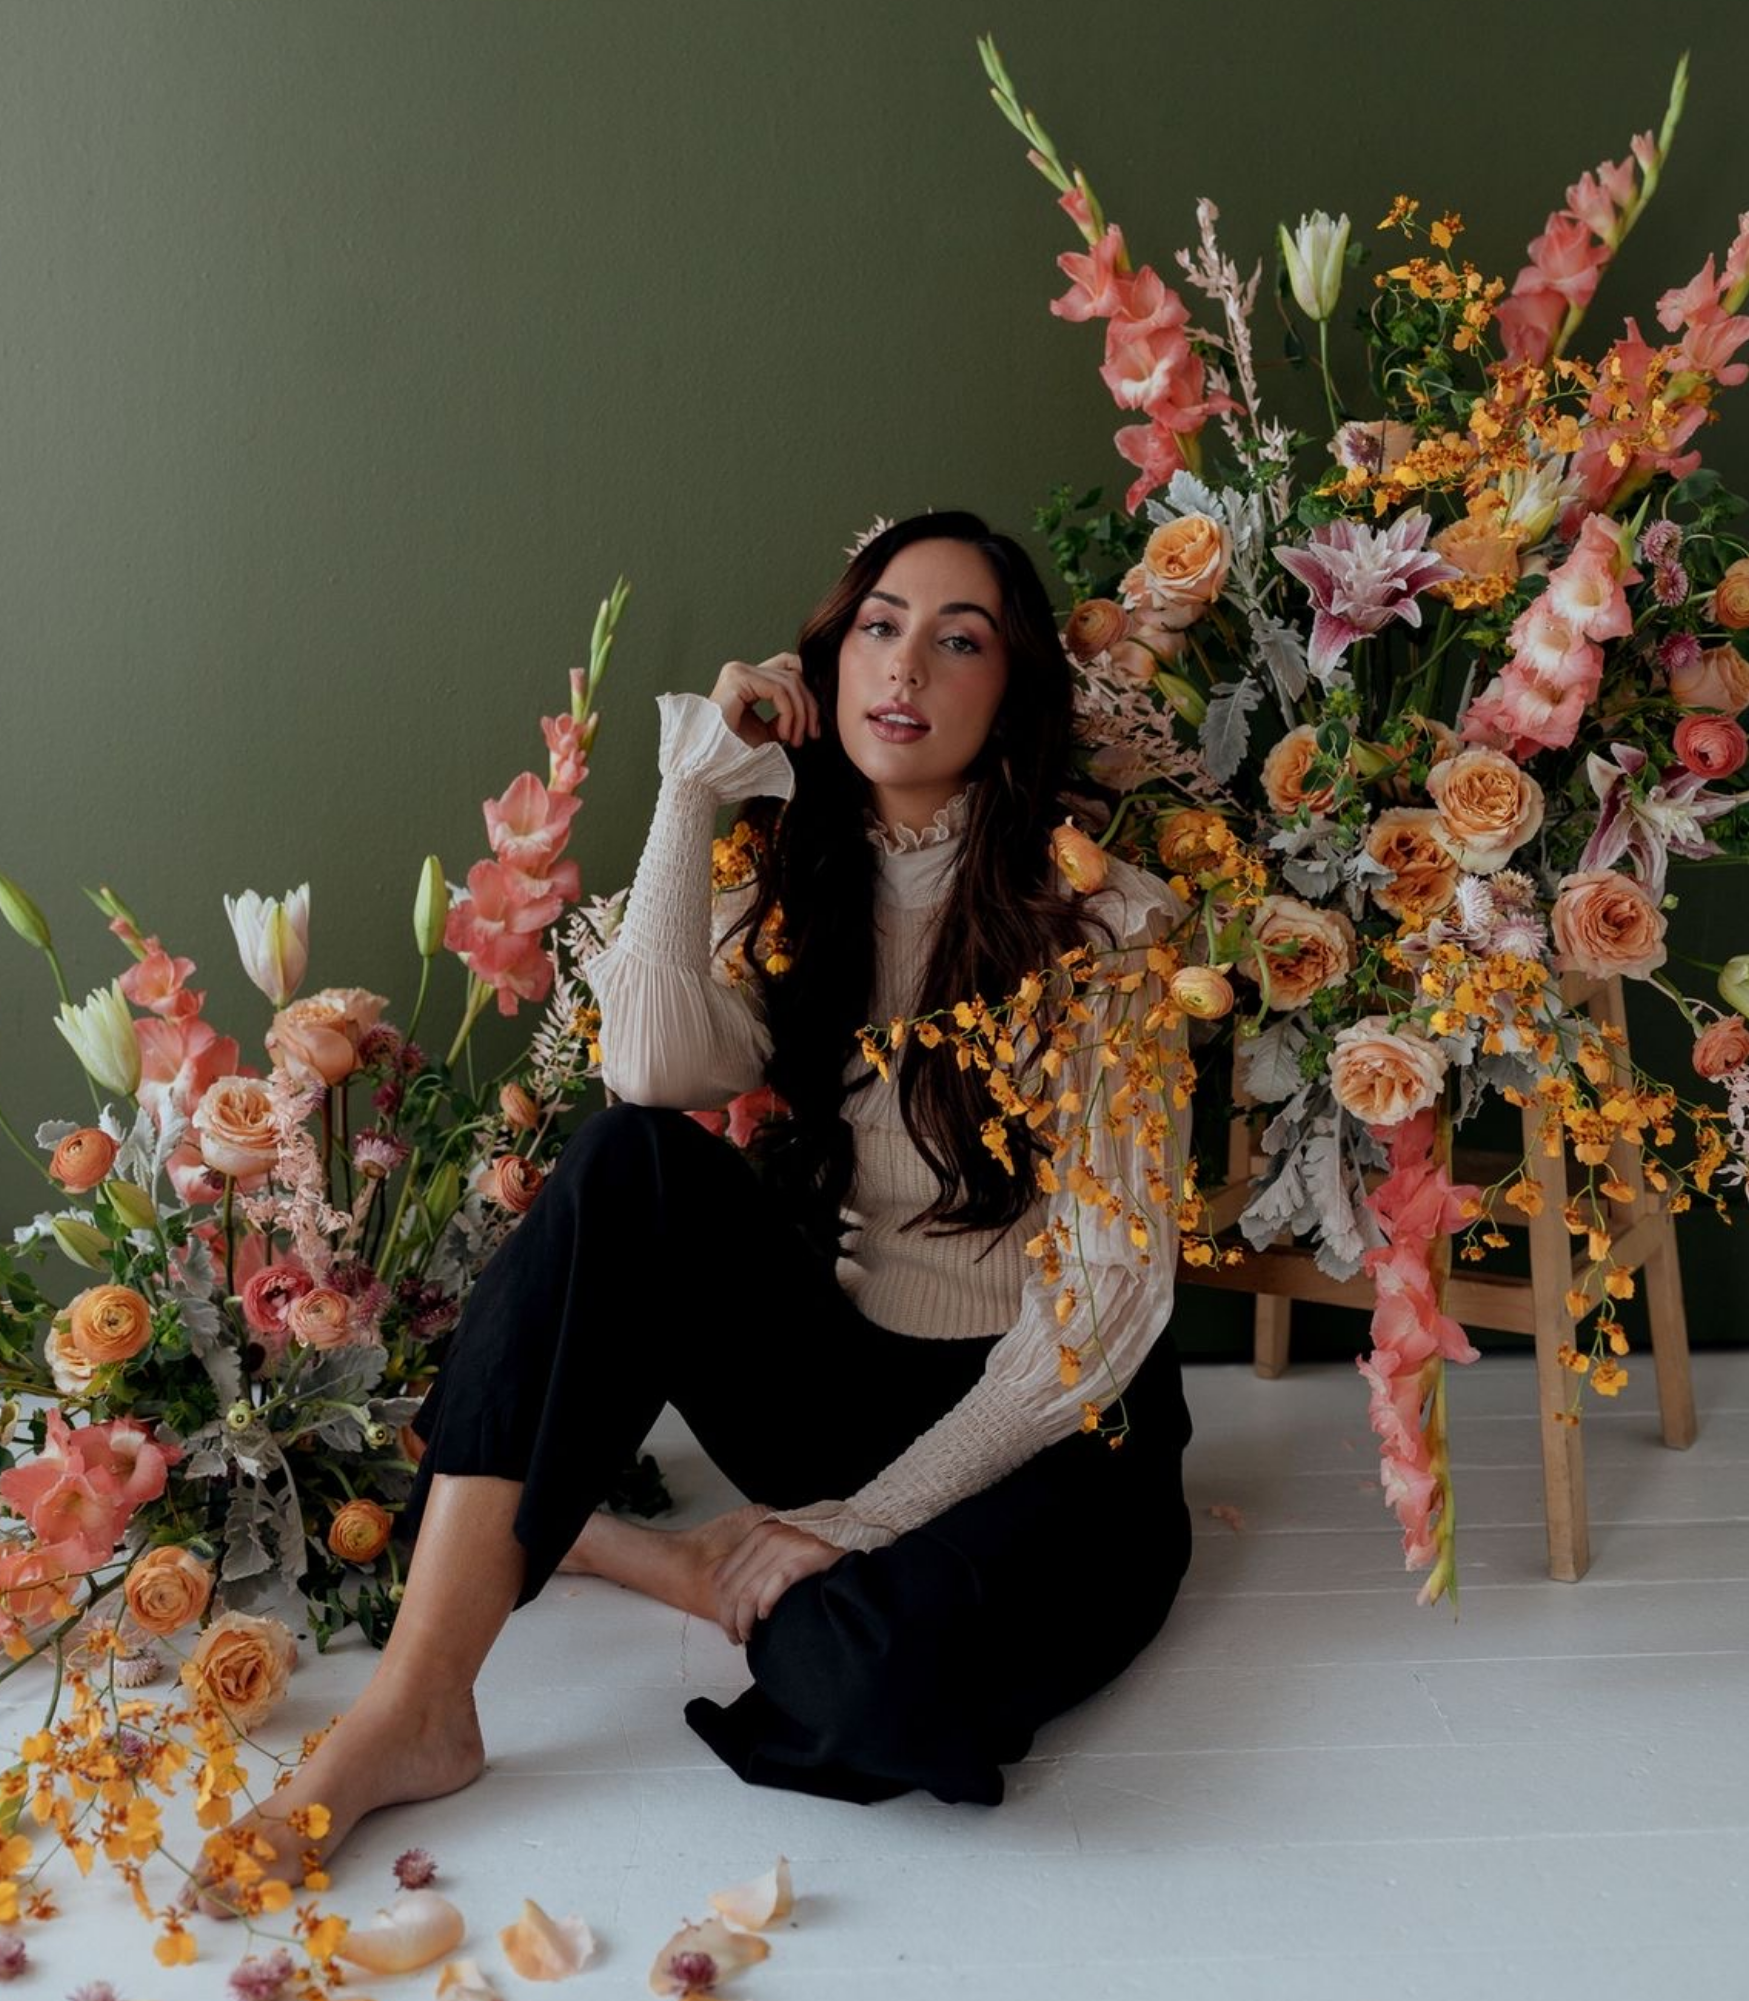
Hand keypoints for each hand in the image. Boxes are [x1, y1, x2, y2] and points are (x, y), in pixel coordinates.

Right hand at [708, 652, 819, 750]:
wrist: (709, 765)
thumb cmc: (734, 753)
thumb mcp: (768, 731)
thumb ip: (786, 715)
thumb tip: (813, 709)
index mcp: (748, 679)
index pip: (789, 669)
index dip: (808, 695)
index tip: (814, 729)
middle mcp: (741, 670)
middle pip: (793, 673)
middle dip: (809, 706)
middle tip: (812, 735)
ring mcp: (738, 671)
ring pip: (790, 681)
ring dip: (800, 714)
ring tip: (796, 740)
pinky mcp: (738, 679)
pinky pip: (778, 691)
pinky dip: (789, 714)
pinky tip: (784, 735)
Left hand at [708, 1518, 840, 1644]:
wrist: (848, 1564)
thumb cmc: (810, 1568)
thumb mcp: (777, 1560)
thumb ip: (753, 1570)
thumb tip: (723, 1599)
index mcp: (760, 1534)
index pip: (723, 1574)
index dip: (720, 1604)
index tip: (726, 1625)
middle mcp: (773, 1535)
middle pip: (734, 1586)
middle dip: (729, 1618)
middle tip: (735, 1637)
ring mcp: (791, 1544)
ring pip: (750, 1591)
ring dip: (744, 1620)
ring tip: (748, 1635)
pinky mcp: (809, 1556)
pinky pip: (777, 1584)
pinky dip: (767, 1604)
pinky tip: (766, 1617)